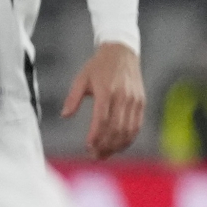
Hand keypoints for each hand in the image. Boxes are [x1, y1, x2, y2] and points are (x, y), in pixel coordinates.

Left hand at [60, 42, 145, 159]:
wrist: (122, 51)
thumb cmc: (98, 66)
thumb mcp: (81, 78)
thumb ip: (73, 98)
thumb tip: (64, 115)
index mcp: (107, 90)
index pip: (102, 119)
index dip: (96, 136)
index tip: (88, 146)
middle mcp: (123, 97)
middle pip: (116, 129)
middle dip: (105, 145)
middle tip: (94, 155)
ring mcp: (134, 101)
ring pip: (128, 130)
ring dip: (117, 146)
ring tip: (105, 154)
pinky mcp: (141, 103)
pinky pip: (136, 126)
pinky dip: (128, 139)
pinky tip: (118, 146)